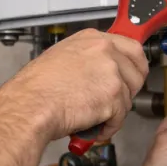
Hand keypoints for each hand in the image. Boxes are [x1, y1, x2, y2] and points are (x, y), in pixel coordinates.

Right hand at [0, 29, 148, 140]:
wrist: (29, 105)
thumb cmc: (35, 88)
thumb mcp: (62, 58)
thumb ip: (86, 59)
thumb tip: (97, 72)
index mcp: (91, 39)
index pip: (132, 47)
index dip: (134, 66)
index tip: (132, 75)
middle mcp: (104, 50)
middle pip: (137, 71)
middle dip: (128, 91)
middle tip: (112, 102)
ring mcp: (111, 71)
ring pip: (129, 96)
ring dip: (114, 111)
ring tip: (92, 115)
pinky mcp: (113, 94)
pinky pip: (121, 116)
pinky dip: (108, 126)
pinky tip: (92, 125)